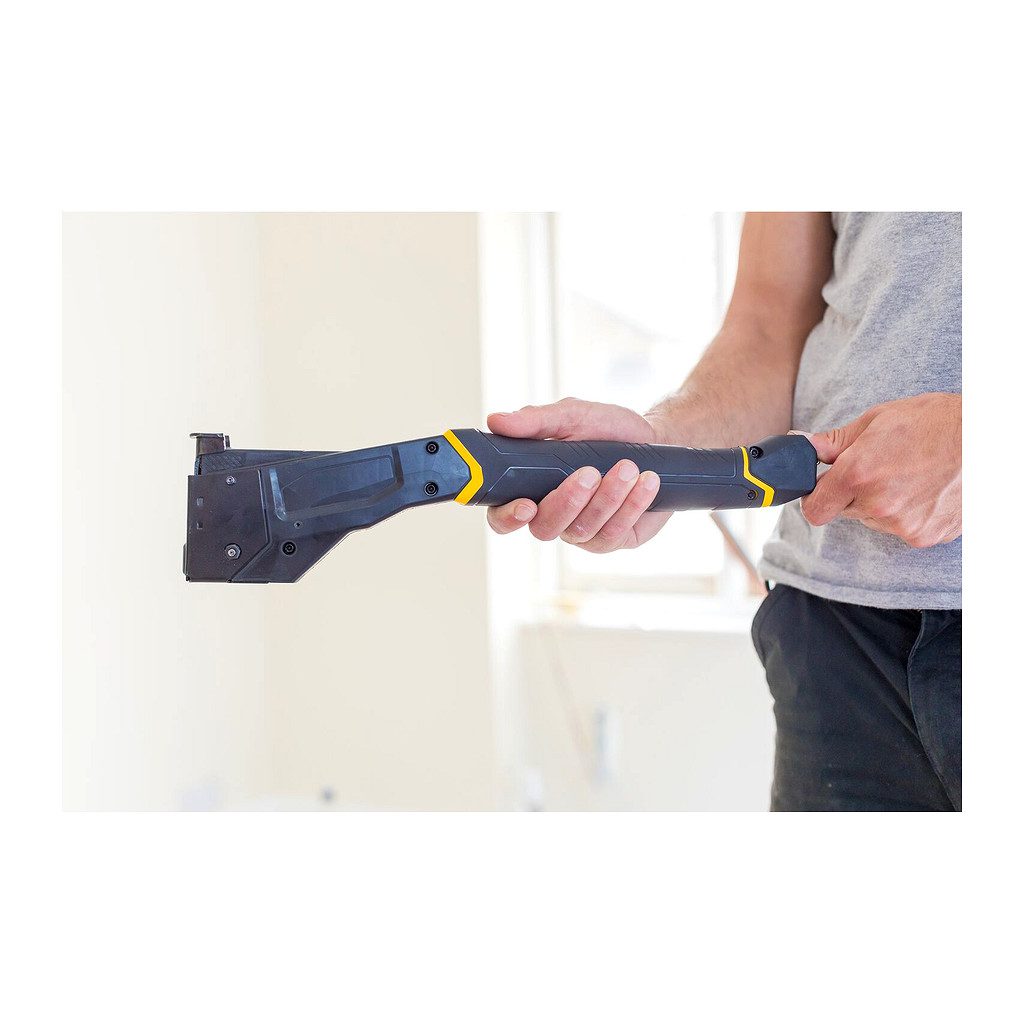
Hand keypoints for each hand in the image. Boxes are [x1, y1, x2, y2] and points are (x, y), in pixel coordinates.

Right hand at [485, 398, 670, 552]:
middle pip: (545, 528)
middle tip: (590, 472)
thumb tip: (496, 421)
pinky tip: (645, 482)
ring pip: (582, 530)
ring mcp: (582, 531)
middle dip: (568, 501)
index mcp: (531, 489)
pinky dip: (631, 505)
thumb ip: (535, 421)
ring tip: (628, 467)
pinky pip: (614, 533)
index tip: (526, 504)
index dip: (507, 518)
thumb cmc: (608, 430)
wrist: (657, 440)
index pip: (502, 516)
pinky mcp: (613, 538)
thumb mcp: (572, 416)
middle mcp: (553, 515)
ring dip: (606, 498)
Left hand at [800, 393, 961, 547]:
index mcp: (858, 474)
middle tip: (879, 468)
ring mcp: (903, 524)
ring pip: (873, 519)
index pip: (814, 509)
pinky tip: (924, 489)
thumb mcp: (878, 420)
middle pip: (844, 511)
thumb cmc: (934, 421)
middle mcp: (878, 504)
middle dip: (852, 493)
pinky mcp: (925, 535)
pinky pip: (901, 527)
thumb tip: (805, 446)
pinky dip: (907, 512)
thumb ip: (836, 441)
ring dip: (881, 503)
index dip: (816, 497)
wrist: (986, 438)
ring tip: (908, 475)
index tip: (823, 487)